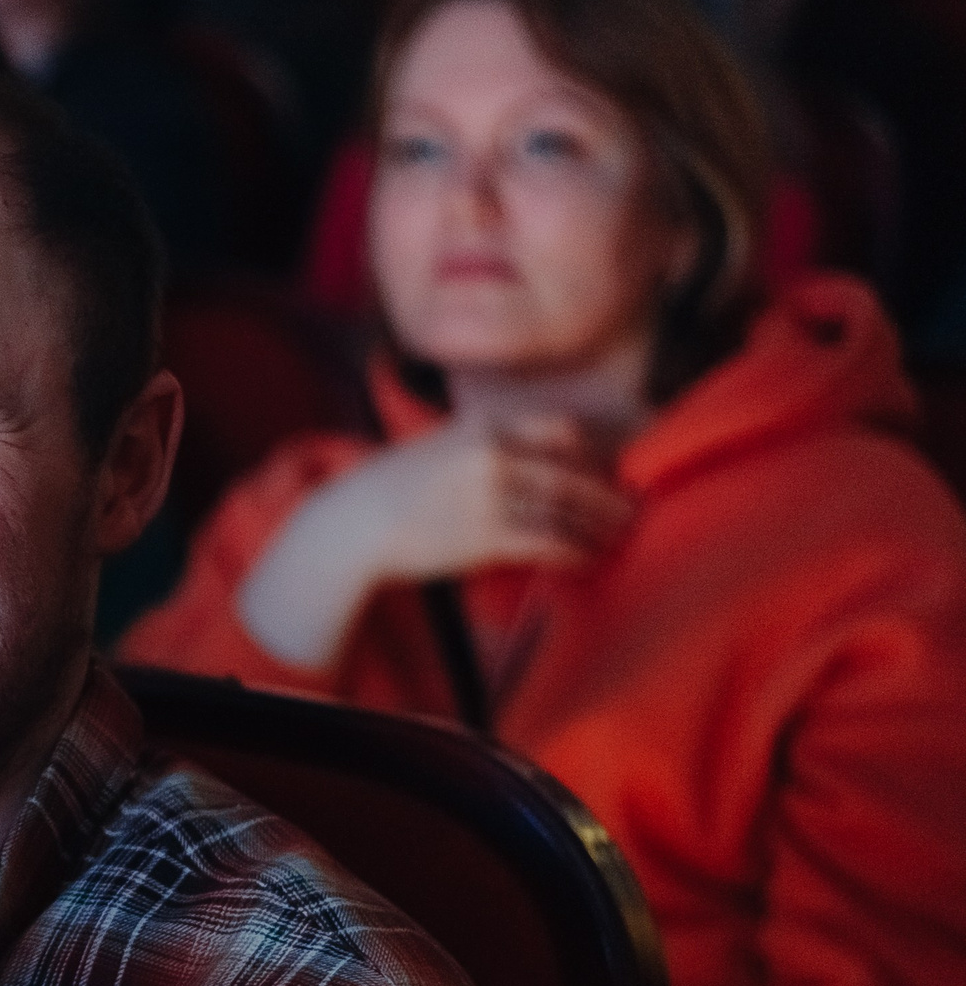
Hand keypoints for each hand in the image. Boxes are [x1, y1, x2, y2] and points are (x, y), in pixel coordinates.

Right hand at [337, 410, 634, 583]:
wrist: (354, 523)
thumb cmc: (394, 487)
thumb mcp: (441, 444)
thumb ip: (486, 442)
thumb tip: (534, 458)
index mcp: (484, 427)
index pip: (560, 430)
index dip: (590, 453)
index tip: (604, 470)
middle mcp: (493, 455)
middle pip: (572, 474)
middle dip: (608, 496)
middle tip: (630, 510)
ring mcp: (491, 496)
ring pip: (565, 511)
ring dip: (598, 528)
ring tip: (617, 539)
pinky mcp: (487, 536)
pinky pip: (548, 542)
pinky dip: (575, 552)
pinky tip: (587, 559)